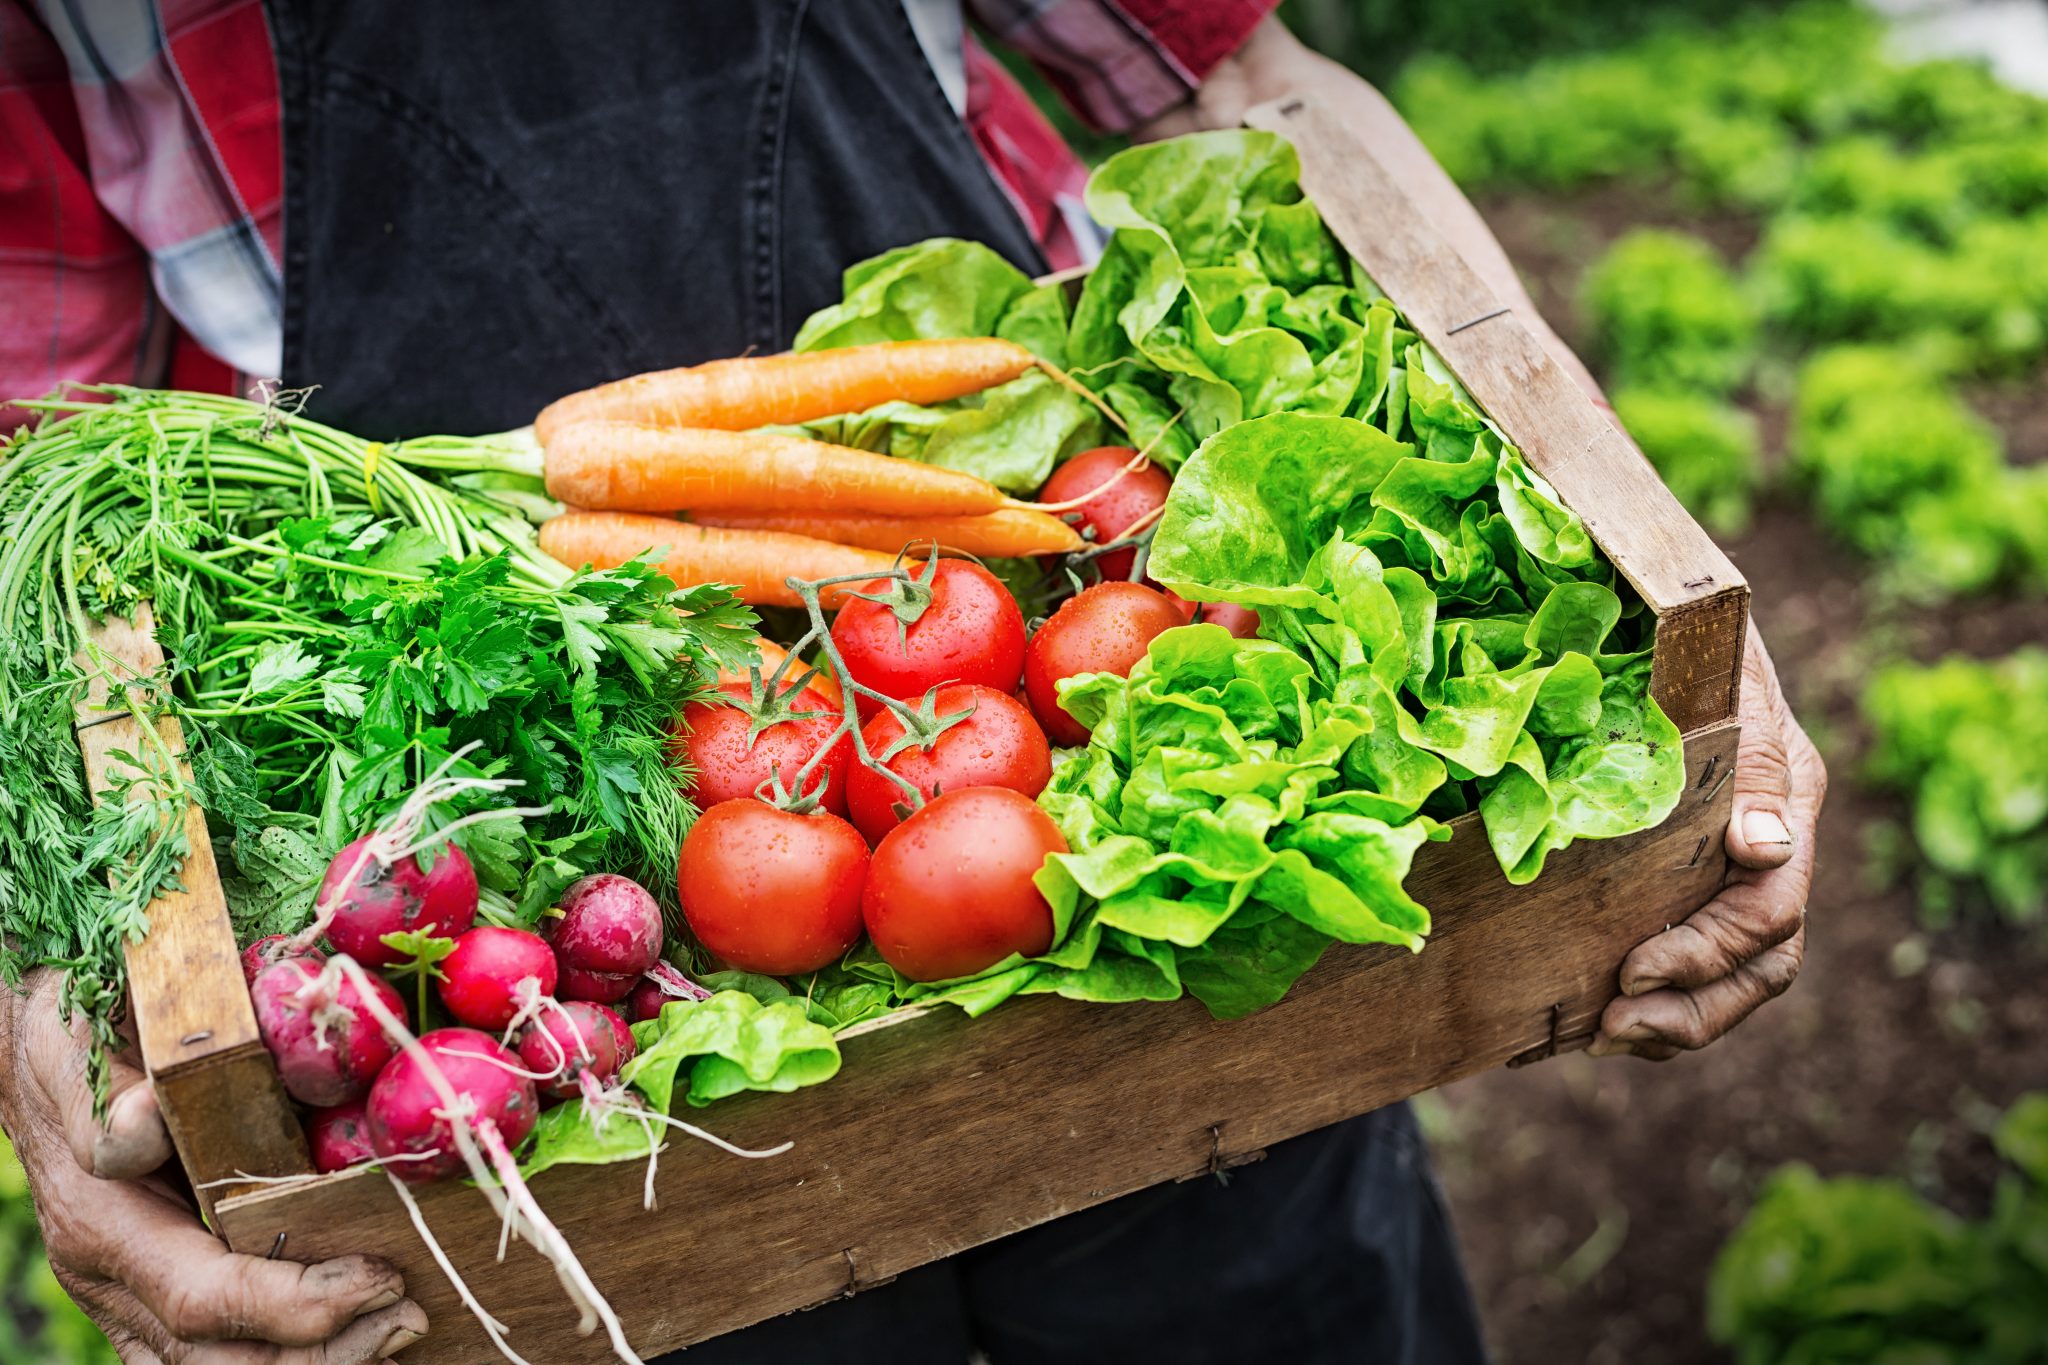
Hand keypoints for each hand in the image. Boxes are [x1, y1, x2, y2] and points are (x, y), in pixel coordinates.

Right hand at [0, 968, 426, 1360]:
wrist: (42, 1057)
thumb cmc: (76, 1038)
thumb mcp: (84, 1045)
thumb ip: (114, 1093)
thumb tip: (145, 1121)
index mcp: (104, 1224)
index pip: (203, 1299)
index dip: (296, 1303)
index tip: (381, 1277)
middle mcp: (114, 1280)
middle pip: (221, 1360)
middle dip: (323, 1351)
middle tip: (409, 1313)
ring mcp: (131, 1297)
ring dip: (318, 1358)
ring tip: (398, 1325)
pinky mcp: (156, 1295)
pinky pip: (222, 1351)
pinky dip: (292, 1348)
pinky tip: (359, 1325)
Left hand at [1590, 623, 1825, 1059]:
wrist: (1658, 608)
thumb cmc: (1688, 635)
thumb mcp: (1721, 678)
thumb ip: (1746, 759)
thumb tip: (1764, 848)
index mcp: (1785, 797)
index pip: (1772, 909)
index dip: (1708, 954)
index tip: (1634, 969)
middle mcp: (1768, 844)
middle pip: (1760, 965)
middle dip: (1690, 1008)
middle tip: (1611, 1027)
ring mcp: (1729, 866)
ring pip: (1732, 977)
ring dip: (1669, 1021)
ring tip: (1601, 1037)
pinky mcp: (1683, 875)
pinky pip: (1685, 963)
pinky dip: (1643, 1002)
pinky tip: (1580, 1023)